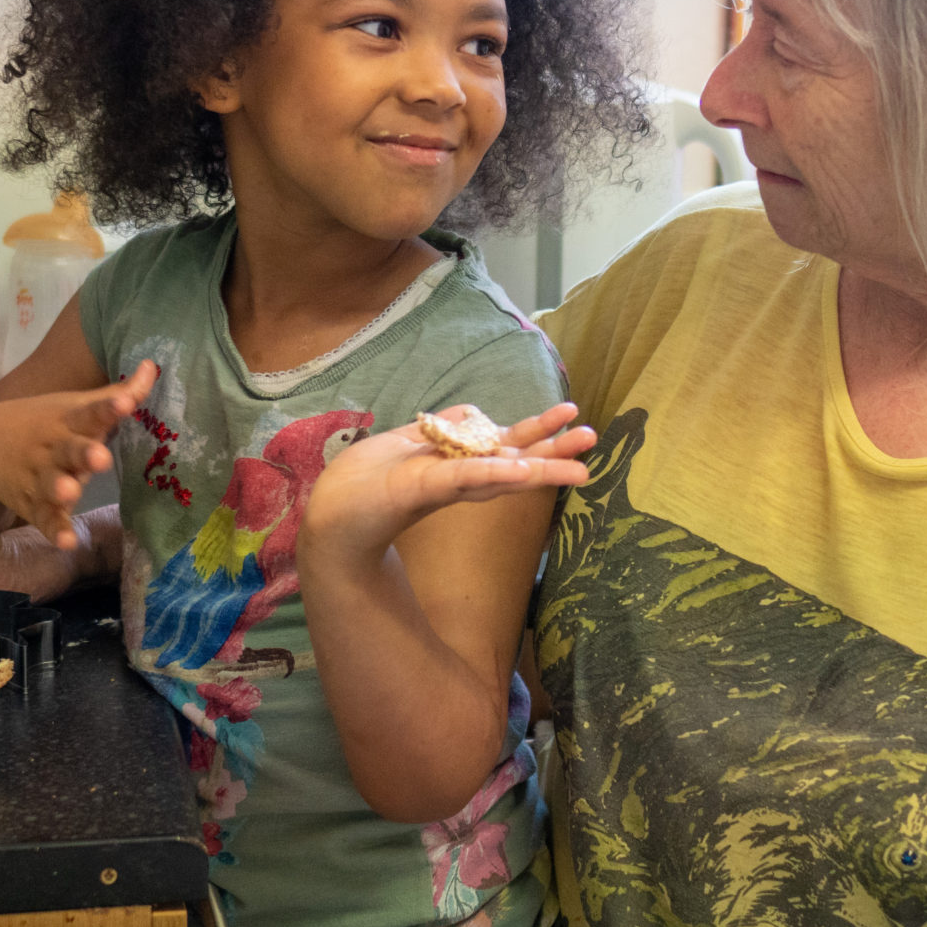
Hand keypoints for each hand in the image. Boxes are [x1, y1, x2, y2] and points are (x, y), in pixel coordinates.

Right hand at [0, 360, 156, 547]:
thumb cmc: (46, 423)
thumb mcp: (77, 406)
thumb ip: (119, 393)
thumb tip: (155, 365)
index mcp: (68, 422)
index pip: (90, 412)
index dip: (108, 408)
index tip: (125, 402)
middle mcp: (55, 449)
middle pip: (70, 451)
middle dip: (84, 454)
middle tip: (100, 457)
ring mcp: (41, 478)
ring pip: (52, 486)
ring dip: (61, 490)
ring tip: (71, 493)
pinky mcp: (34, 506)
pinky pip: (45, 519)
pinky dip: (54, 530)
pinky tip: (66, 542)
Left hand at [305, 402, 593, 558]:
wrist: (331, 514)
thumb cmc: (367, 481)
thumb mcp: (409, 442)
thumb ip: (443, 431)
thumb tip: (475, 412)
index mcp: (458, 465)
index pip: (505, 447)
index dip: (539, 435)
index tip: (573, 418)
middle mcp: (458, 477)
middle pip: (513, 460)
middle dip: (554, 452)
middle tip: (595, 442)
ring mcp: (443, 484)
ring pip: (498, 472)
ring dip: (539, 466)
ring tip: (579, 466)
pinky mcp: (421, 488)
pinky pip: (463, 477)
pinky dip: (492, 474)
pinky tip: (521, 470)